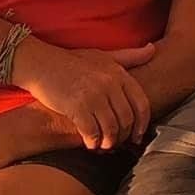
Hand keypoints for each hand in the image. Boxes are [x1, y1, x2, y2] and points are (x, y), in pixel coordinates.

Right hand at [12, 39, 153, 149]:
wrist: (41, 64)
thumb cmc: (72, 61)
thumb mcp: (102, 55)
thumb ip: (128, 56)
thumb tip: (153, 49)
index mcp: (118, 73)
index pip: (141, 104)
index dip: (142, 124)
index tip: (137, 136)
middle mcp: (109, 83)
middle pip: (127, 119)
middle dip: (124, 136)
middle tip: (117, 144)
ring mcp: (94, 95)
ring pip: (112, 129)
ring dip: (109, 142)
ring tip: (103, 145)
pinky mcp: (77, 107)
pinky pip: (92, 132)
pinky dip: (93, 142)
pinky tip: (89, 144)